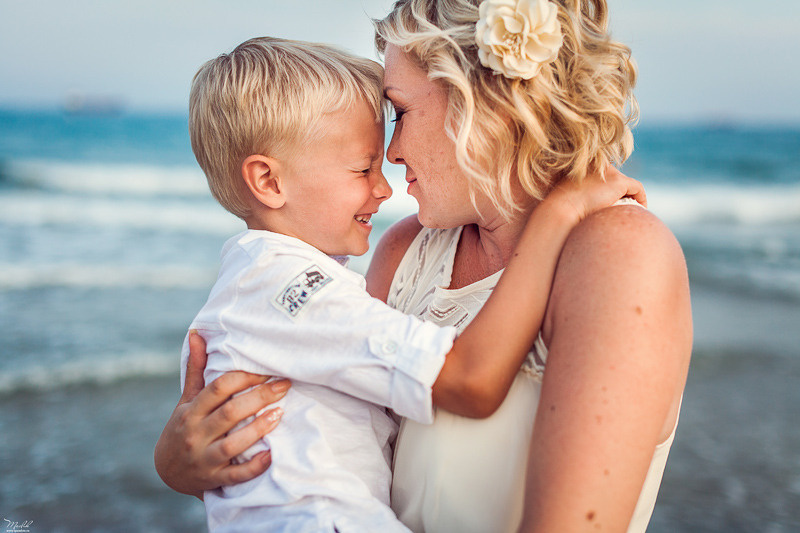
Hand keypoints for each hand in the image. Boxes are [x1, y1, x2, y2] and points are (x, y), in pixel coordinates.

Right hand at [153, 331, 289, 497]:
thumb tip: (196, 334)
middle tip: (284, 386)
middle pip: (230, 412)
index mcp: (191, 411)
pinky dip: (254, 467)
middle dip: (259, 397)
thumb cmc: (183, 427)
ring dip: (258, 429)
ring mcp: (204, 458)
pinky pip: (236, 475)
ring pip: (232, 444)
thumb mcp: (186, 400)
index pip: (218, 389)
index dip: (244, 377)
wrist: (166, 472)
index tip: (266, 371)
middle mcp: (196, 434)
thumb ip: (196, 369)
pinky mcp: (213, 479)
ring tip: (279, 414)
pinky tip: (271, 455)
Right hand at [545, 166, 646, 223]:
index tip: (611, 202)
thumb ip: (574, 196)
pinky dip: (641, 198)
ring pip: (628, 184)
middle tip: (623, 208)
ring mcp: (609, 172)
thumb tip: (577, 206)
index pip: (603, 175)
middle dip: (621, 192)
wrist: (562, 208)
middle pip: (617, 179)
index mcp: (584, 165)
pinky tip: (640, 209)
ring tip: (632, 210)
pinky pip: (637, 188)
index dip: (609, 189)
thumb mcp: (566, 197)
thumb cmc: (560, 208)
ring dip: (632, 196)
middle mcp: (599, 164)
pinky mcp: (619, 181)